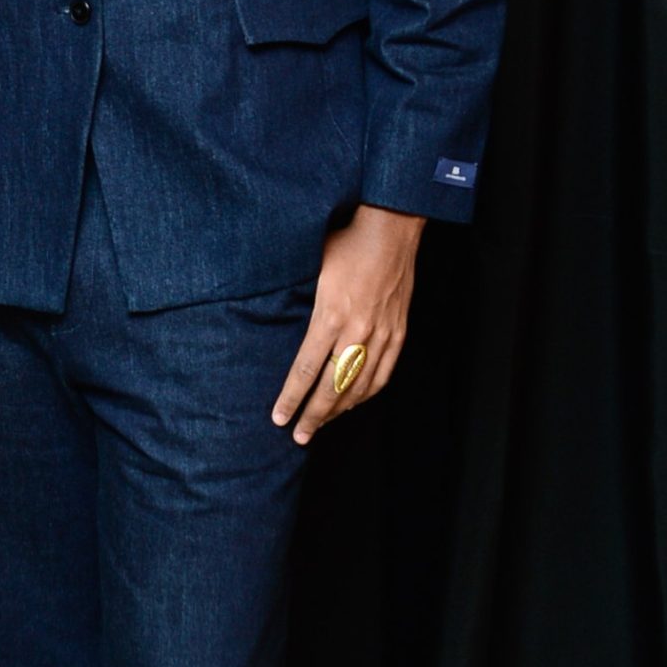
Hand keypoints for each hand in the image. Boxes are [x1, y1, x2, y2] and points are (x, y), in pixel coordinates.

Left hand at [271, 206, 424, 444]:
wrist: (391, 230)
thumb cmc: (346, 244)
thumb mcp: (309, 269)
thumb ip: (295, 300)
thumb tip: (269, 318)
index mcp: (330, 315)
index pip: (305, 370)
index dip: (291, 398)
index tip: (278, 417)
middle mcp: (357, 331)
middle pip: (332, 387)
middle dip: (313, 415)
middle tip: (299, 436)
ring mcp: (382, 334)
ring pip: (359, 386)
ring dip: (339, 410)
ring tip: (321, 425)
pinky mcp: (398, 333)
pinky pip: (382, 375)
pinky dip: (366, 394)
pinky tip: (352, 403)